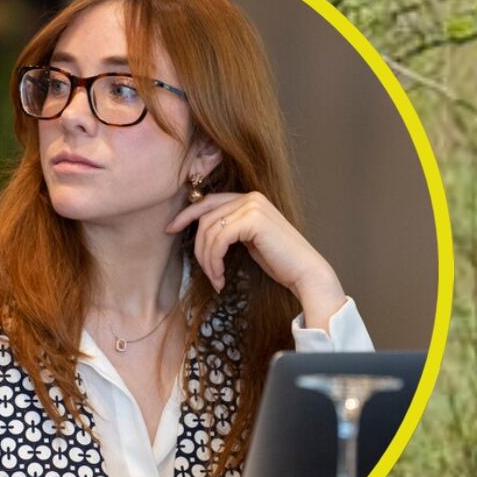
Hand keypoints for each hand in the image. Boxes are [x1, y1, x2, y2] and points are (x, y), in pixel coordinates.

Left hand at [167, 191, 346, 324]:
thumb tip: (201, 232)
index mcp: (249, 199)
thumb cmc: (280, 261)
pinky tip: (222, 277)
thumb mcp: (249, 241)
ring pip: (210, 231)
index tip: (170, 229)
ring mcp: (252, 206)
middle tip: (205, 273)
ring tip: (217, 279)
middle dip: (198, 248)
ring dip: (208, 260)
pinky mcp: (253, 220)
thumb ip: (230, 229)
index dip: (186, 215)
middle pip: (205, 218)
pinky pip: (219, 239)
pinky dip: (215, 261)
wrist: (305, 272)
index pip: (208, 202)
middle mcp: (251, 197)